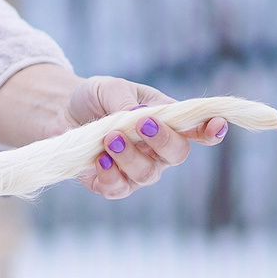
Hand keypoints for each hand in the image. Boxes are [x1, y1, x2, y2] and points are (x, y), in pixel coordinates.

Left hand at [0, 64, 226, 200]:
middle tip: (142, 124)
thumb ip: (125, 101)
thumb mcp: (109, 89)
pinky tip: (100, 160)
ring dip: (130, 156)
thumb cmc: (95, 98)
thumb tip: (138, 116)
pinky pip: (118, 188)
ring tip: (110, 137)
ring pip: (147, 174)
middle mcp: (158, 151)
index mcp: (167, 122)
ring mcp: (137, 170)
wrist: (61, 113)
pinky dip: (110, 175)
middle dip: (163, 140)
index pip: (198, 131)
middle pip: (176, 155)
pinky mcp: (112, 185)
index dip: (211, 131)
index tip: (216, 125)